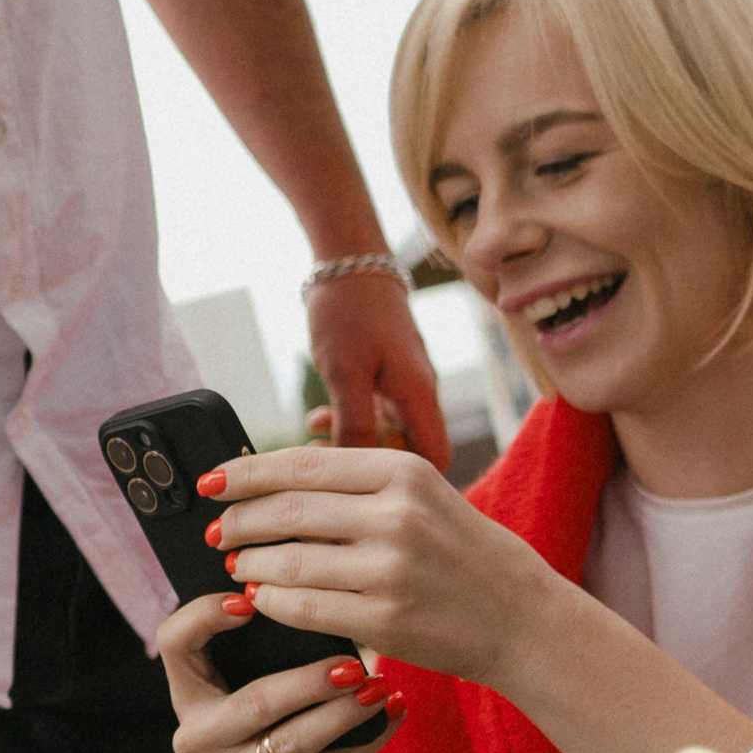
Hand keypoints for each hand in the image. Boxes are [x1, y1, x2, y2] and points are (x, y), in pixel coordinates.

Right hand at [162, 594, 395, 752]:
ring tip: (379, 691)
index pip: (174, 642)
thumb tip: (325, 607)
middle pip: (255, 702)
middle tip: (354, 663)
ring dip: (343, 714)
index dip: (204, 615)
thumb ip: (258, 666)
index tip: (251, 601)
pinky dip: (364, 744)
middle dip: (310, 680)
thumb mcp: (238, 712)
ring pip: (293, 741)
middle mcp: (197, 739)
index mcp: (189, 699)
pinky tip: (390, 719)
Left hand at [198, 441, 554, 688]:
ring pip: (287, 560)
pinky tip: (262, 597)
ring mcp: (391, 570)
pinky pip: (303, 607)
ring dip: (250, 563)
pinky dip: (272, 601)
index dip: (246, 472)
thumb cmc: (465, 555)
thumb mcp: (424, 497)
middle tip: (216, 531)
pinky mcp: (384, 620)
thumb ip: (359, 484)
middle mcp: (397, 515)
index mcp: (404, 472)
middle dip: (238, 521)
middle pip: (287, 509)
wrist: (525, 620)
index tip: (212, 480)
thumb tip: (273, 479)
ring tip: (238, 564)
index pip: (303, 464)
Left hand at [304, 270, 449, 466]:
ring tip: (316, 436)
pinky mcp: (386, 377)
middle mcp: (419, 393)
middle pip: (410, 453)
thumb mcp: (345, 371)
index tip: (369, 490)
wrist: (346, 262)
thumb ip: (354, 423)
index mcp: (420, 395)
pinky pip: (374, 414)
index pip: (436, 459)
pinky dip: (348, 422)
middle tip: (327, 463)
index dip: (410, 484)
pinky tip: (319, 419)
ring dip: (353, 441)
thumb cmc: (348, 309)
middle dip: (370, 465)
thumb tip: (353, 476)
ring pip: (387, 434)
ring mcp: (403, 386)